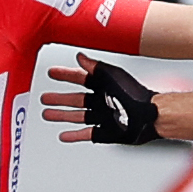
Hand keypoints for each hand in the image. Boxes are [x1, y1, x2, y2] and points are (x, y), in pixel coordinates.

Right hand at [39, 52, 159, 143]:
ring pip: (76, 116)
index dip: (65, 76)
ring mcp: (101, 117)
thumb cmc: (135, 94)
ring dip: (61, 115)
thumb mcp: (111, 76)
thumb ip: (95, 67)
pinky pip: (85, 133)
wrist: (148, 116)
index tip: (52, 73)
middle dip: (59, 99)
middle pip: (74, 99)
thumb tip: (80, 56)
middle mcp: (101, 101)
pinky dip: (73, 135)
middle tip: (45, 98)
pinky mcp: (103, 132)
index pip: (79, 79)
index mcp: (103, 85)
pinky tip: (63, 135)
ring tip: (47, 114)